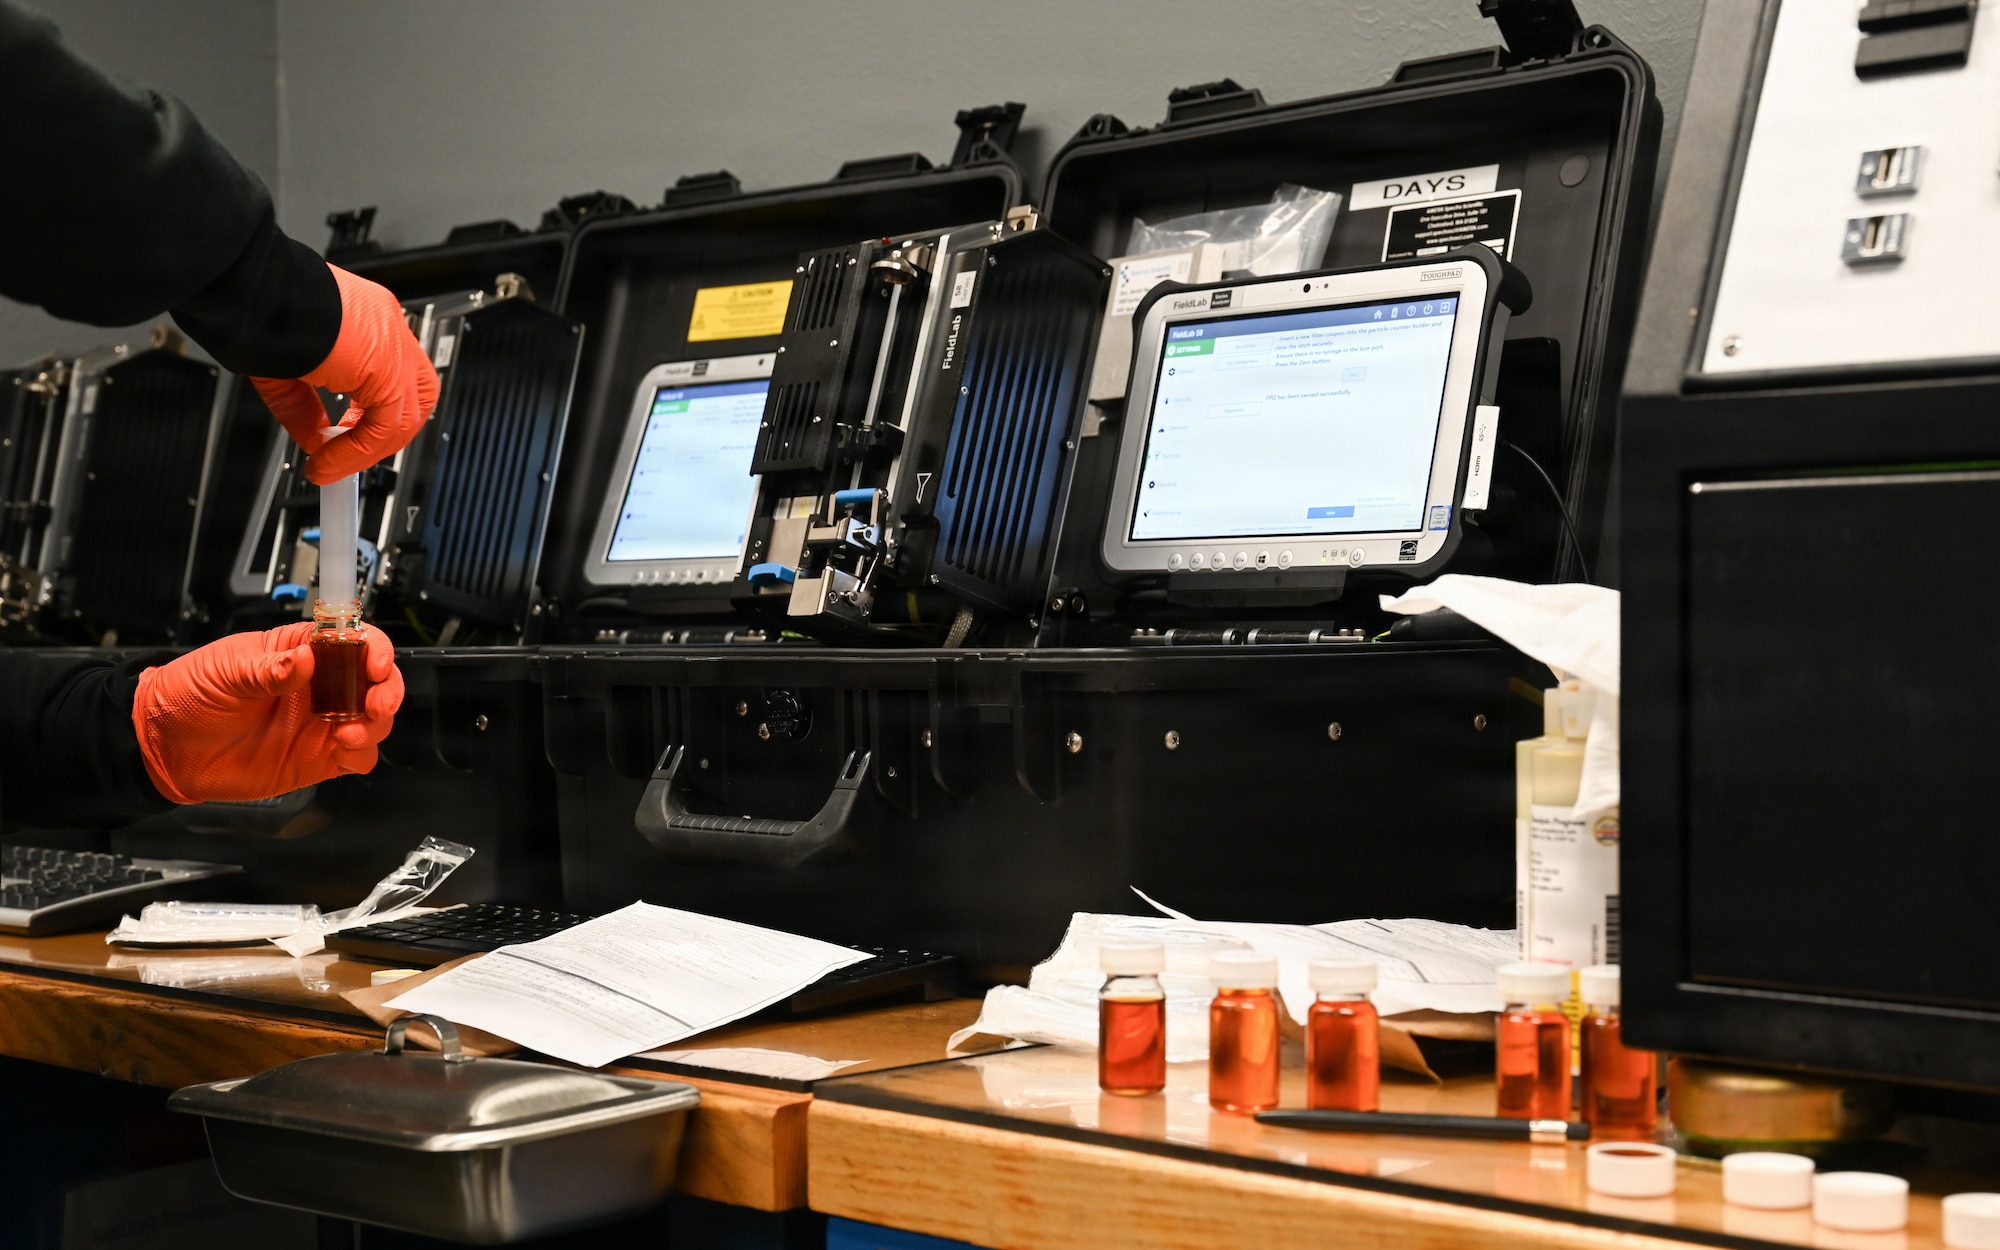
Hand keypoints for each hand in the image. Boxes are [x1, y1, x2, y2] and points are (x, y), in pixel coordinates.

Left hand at [132, 622, 403, 803]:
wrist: (165, 746)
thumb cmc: (190, 695)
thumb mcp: (225, 670)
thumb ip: (268, 668)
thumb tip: (306, 659)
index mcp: (302, 651)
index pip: (354, 639)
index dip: (375, 647)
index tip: (374, 663)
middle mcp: (320, 686)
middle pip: (376, 680)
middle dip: (387, 690)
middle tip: (375, 704)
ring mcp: (322, 723)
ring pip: (375, 719)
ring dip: (376, 724)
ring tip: (349, 733)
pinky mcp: (318, 758)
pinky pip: (358, 756)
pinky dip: (363, 753)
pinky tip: (344, 750)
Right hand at [251, 265, 437, 484]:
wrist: (248, 288)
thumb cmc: (256, 308)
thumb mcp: (286, 367)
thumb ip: (306, 407)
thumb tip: (314, 440)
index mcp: (367, 319)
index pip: (394, 375)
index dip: (373, 413)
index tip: (345, 434)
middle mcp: (387, 327)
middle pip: (415, 396)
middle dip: (385, 433)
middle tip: (350, 453)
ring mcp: (392, 342)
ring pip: (405, 415)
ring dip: (368, 449)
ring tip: (333, 465)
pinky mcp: (387, 363)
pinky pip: (386, 423)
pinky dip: (358, 449)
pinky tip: (330, 460)